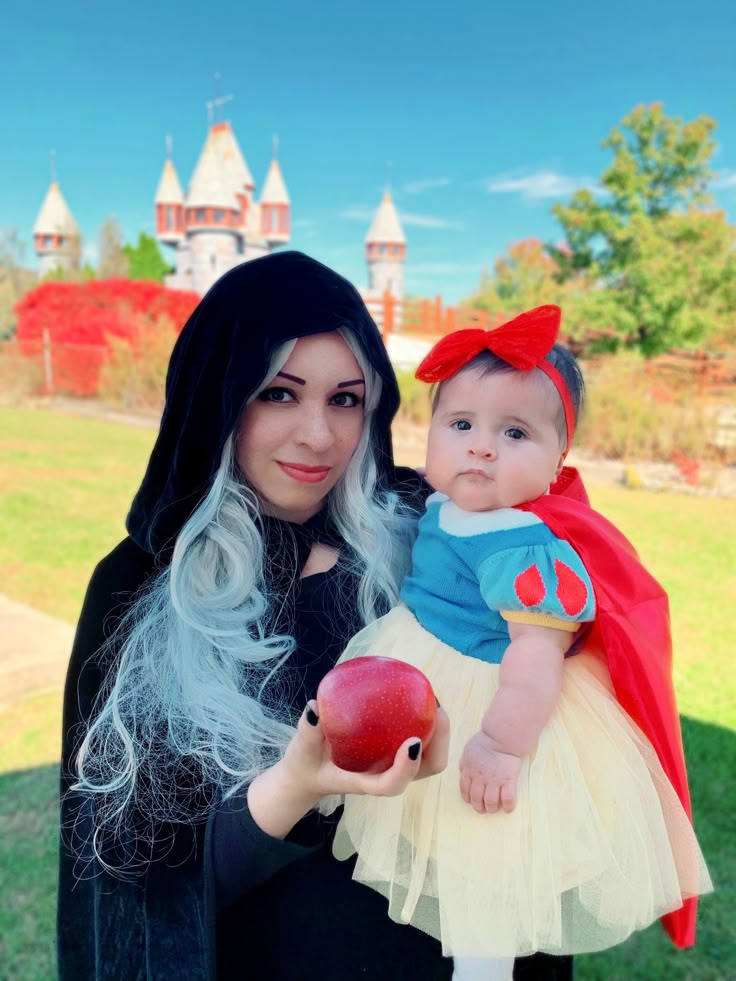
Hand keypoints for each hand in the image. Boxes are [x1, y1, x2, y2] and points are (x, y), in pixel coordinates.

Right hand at [283, 700, 449, 800]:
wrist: (310, 773)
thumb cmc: (308, 763)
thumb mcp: (301, 750)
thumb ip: (307, 732)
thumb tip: (315, 708)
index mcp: (365, 782)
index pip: (392, 784)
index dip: (407, 767)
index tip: (413, 742)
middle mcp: (386, 776)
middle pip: (427, 769)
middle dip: (440, 742)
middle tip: (437, 709)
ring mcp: (394, 765)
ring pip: (430, 756)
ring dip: (440, 731)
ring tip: (433, 699)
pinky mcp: (394, 752)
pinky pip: (420, 738)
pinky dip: (426, 720)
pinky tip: (415, 694)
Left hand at [459, 729, 521, 813]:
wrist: (501, 737)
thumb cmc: (485, 741)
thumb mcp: (468, 751)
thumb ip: (464, 762)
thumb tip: (462, 771)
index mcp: (469, 771)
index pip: (465, 790)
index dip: (468, 799)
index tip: (472, 801)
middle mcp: (480, 778)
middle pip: (477, 799)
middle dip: (479, 807)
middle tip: (483, 809)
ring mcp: (494, 780)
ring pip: (490, 802)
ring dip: (491, 808)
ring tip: (494, 809)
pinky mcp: (508, 780)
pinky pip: (508, 798)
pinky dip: (508, 806)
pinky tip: (508, 808)